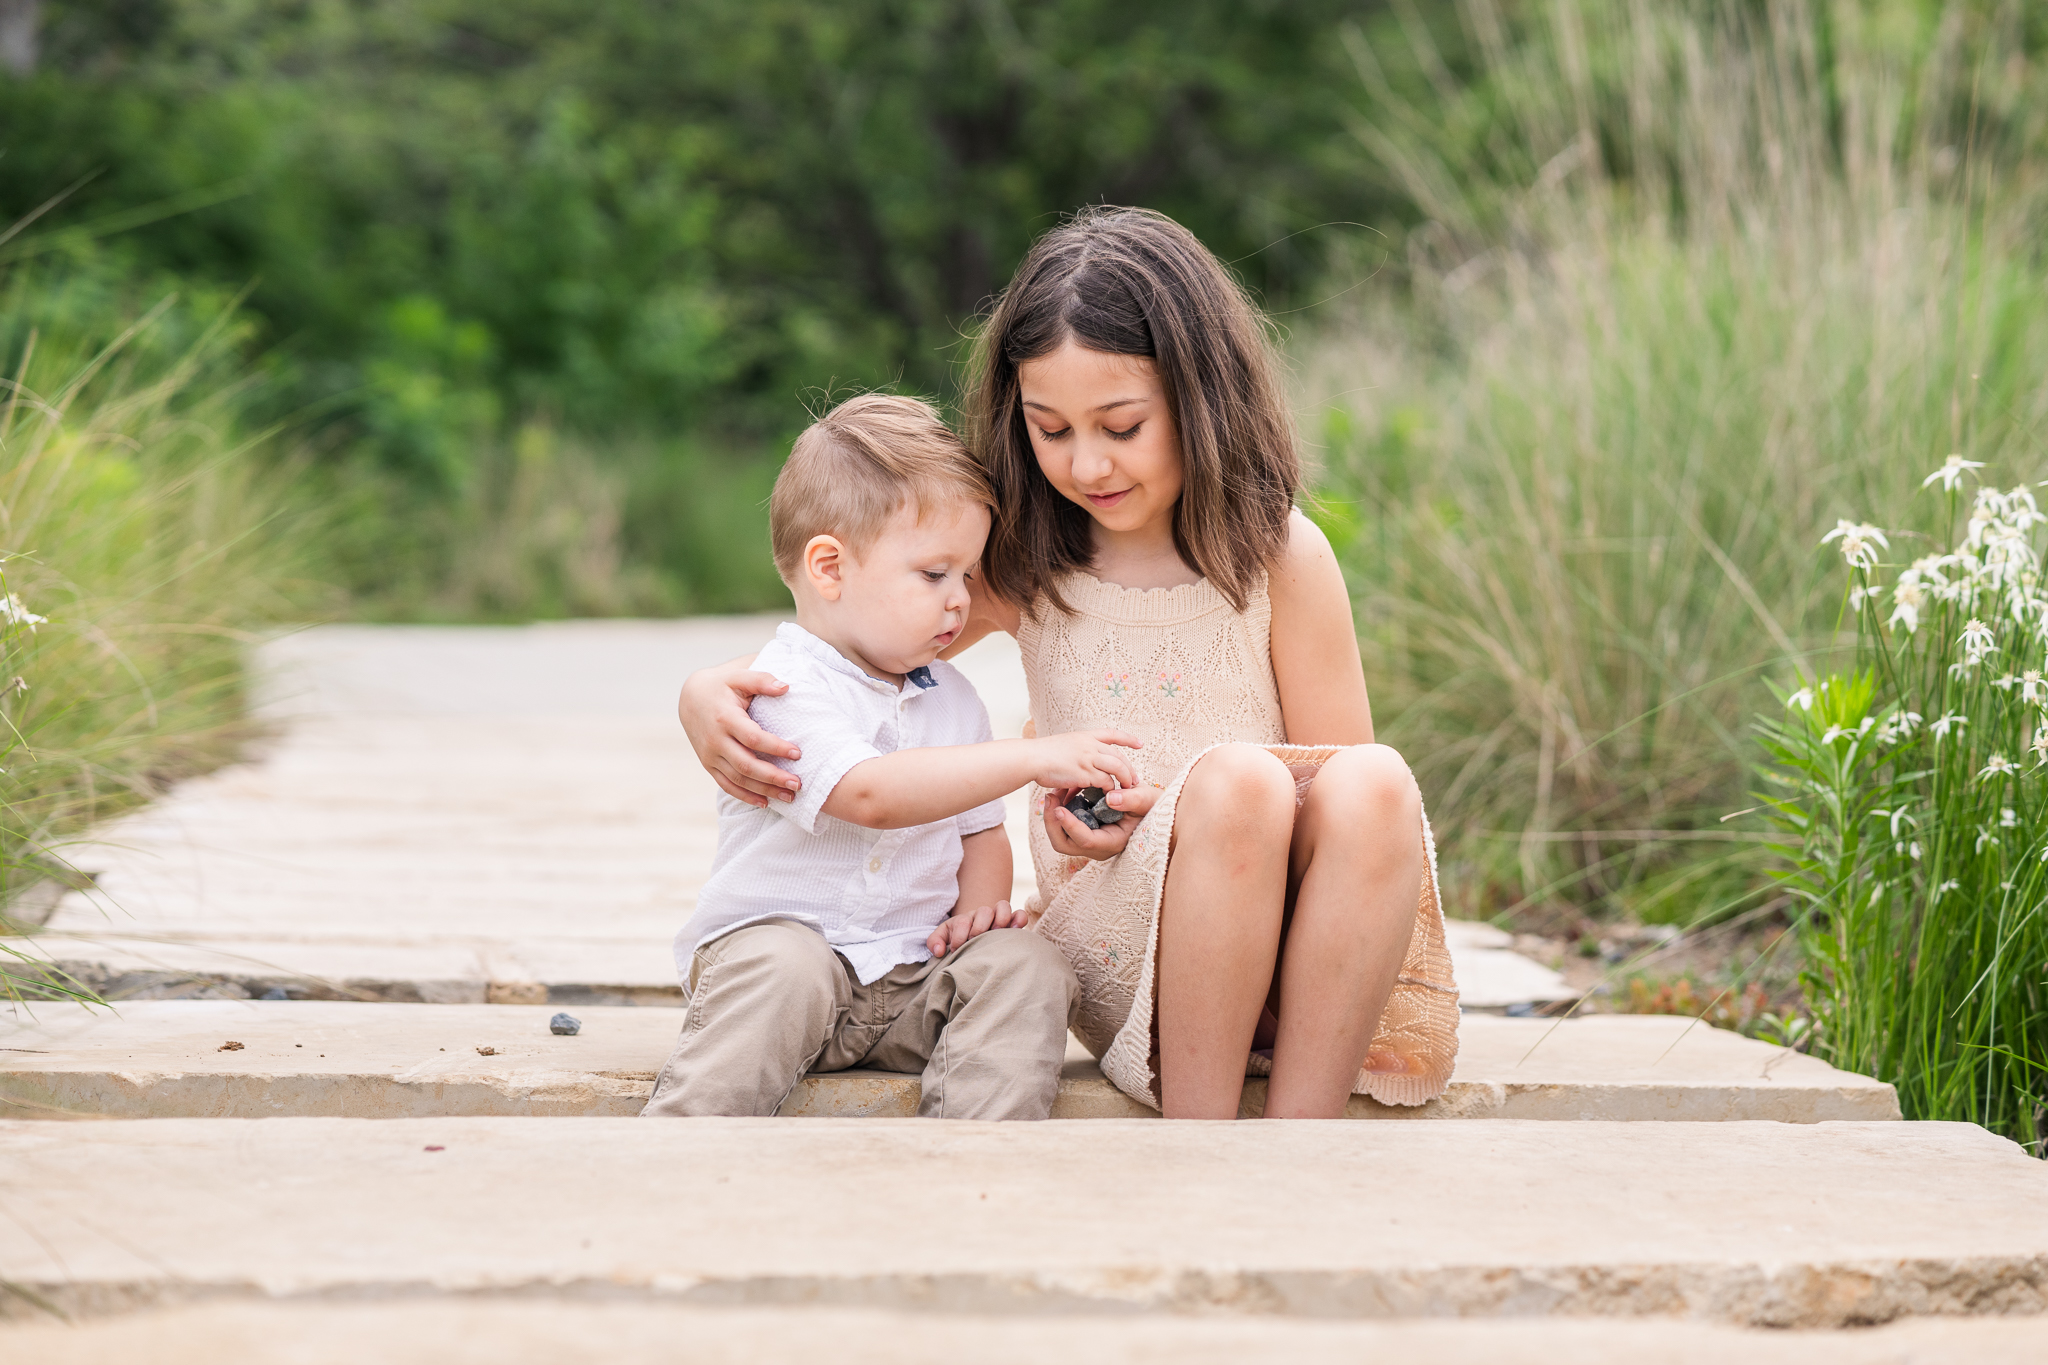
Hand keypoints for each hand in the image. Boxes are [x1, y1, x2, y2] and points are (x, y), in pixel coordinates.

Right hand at [678, 658, 796, 806]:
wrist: (690, 698)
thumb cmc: (722, 685)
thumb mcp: (738, 676)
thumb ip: (761, 680)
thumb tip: (786, 687)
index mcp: (724, 718)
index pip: (752, 738)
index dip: (775, 747)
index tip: (798, 753)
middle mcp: (715, 740)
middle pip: (746, 765)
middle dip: (773, 777)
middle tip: (798, 784)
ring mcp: (710, 755)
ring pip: (738, 780)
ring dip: (764, 790)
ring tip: (790, 797)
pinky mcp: (708, 764)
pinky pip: (727, 785)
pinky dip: (745, 796)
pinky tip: (765, 802)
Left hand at [926, 900, 1026, 955]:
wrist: (972, 940)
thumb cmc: (958, 940)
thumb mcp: (943, 938)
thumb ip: (935, 941)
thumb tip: (939, 951)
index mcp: (965, 919)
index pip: (962, 922)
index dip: (958, 936)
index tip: (955, 949)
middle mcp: (982, 915)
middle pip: (983, 911)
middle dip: (979, 927)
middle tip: (975, 940)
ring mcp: (998, 917)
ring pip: (1003, 906)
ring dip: (1000, 918)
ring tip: (996, 932)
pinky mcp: (1012, 923)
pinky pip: (1020, 914)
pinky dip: (1019, 918)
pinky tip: (1015, 929)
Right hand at [1025, 728, 1142, 792]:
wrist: (1031, 758)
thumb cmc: (1042, 755)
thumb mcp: (1063, 745)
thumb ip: (1076, 751)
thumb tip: (1081, 761)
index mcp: (1085, 736)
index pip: (1112, 733)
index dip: (1128, 739)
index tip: (1140, 744)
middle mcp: (1090, 745)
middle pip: (1119, 755)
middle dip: (1130, 768)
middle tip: (1135, 780)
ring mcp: (1089, 758)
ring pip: (1118, 768)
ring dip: (1125, 779)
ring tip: (1128, 789)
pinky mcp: (1085, 773)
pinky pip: (1106, 782)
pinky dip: (1110, 789)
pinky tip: (1110, 795)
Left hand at [1042, 782, 1161, 861]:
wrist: (1151, 808)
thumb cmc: (1151, 805)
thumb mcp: (1146, 799)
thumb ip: (1132, 799)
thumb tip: (1111, 798)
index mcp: (1112, 842)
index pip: (1086, 841)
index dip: (1070, 826)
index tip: (1059, 808)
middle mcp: (1098, 846)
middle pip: (1064, 844)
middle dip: (1052, 823)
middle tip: (1050, 798)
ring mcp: (1090, 840)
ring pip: (1060, 836)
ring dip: (1053, 816)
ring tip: (1054, 792)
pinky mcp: (1085, 830)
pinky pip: (1064, 826)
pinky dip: (1059, 810)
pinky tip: (1062, 791)